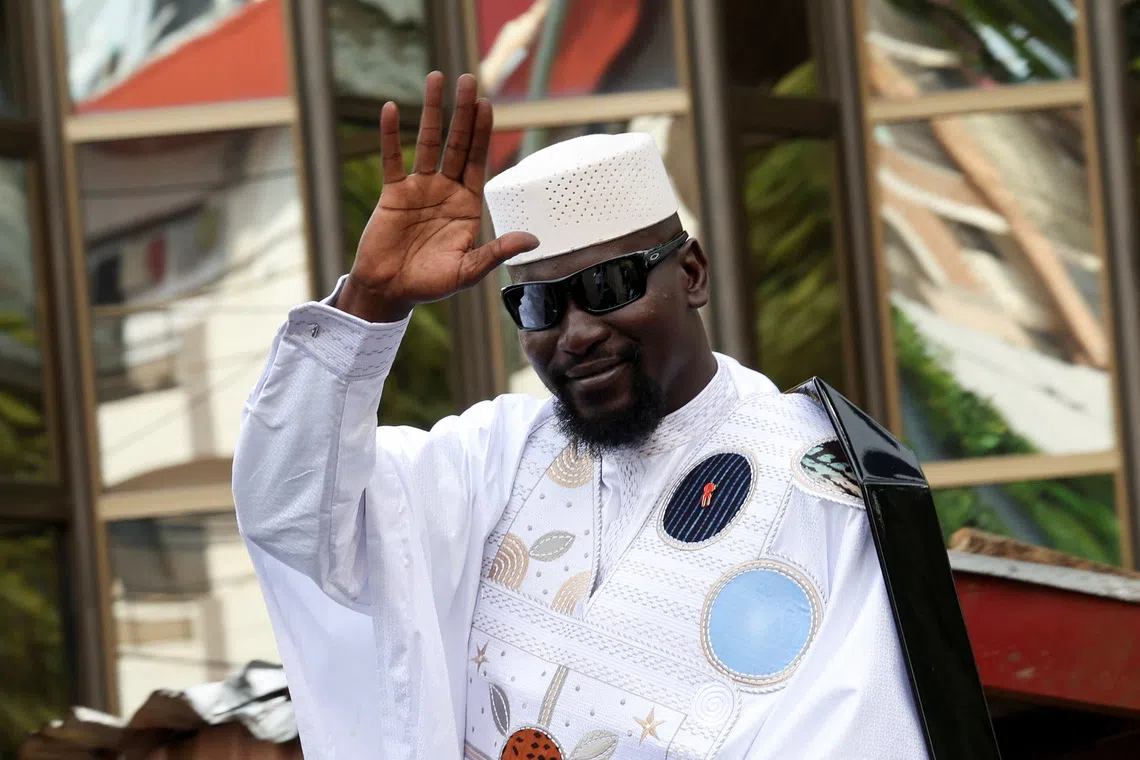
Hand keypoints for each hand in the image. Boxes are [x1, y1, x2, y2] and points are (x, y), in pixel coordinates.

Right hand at [336, 72, 538, 322]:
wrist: (391, 292)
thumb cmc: (431, 285)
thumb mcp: (468, 271)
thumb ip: (496, 251)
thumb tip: (533, 240)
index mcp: (467, 206)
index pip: (477, 161)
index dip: (481, 133)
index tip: (487, 104)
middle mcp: (445, 191)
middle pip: (456, 144)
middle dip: (462, 112)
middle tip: (468, 79)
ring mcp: (419, 190)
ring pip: (426, 143)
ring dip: (432, 111)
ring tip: (437, 78)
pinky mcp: (392, 194)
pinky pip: (391, 159)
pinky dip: (390, 135)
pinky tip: (392, 109)